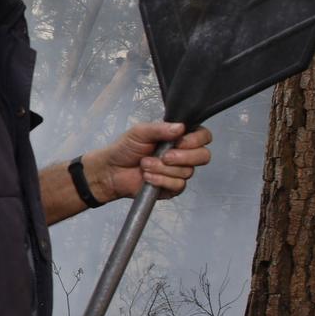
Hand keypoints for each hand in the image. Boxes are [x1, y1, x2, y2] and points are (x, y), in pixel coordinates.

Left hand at [96, 120, 212, 200]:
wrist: (111, 171)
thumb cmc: (125, 149)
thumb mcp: (140, 132)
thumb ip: (160, 128)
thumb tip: (181, 127)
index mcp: (178, 137)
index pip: (203, 136)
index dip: (195, 140)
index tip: (179, 141)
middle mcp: (183, 154)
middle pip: (203, 156)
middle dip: (183, 156)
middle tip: (164, 156)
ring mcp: (179, 172)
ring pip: (188, 171)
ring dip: (163, 168)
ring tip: (145, 164)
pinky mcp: (173, 188)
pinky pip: (178, 185)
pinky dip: (161, 180)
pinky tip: (148, 177)